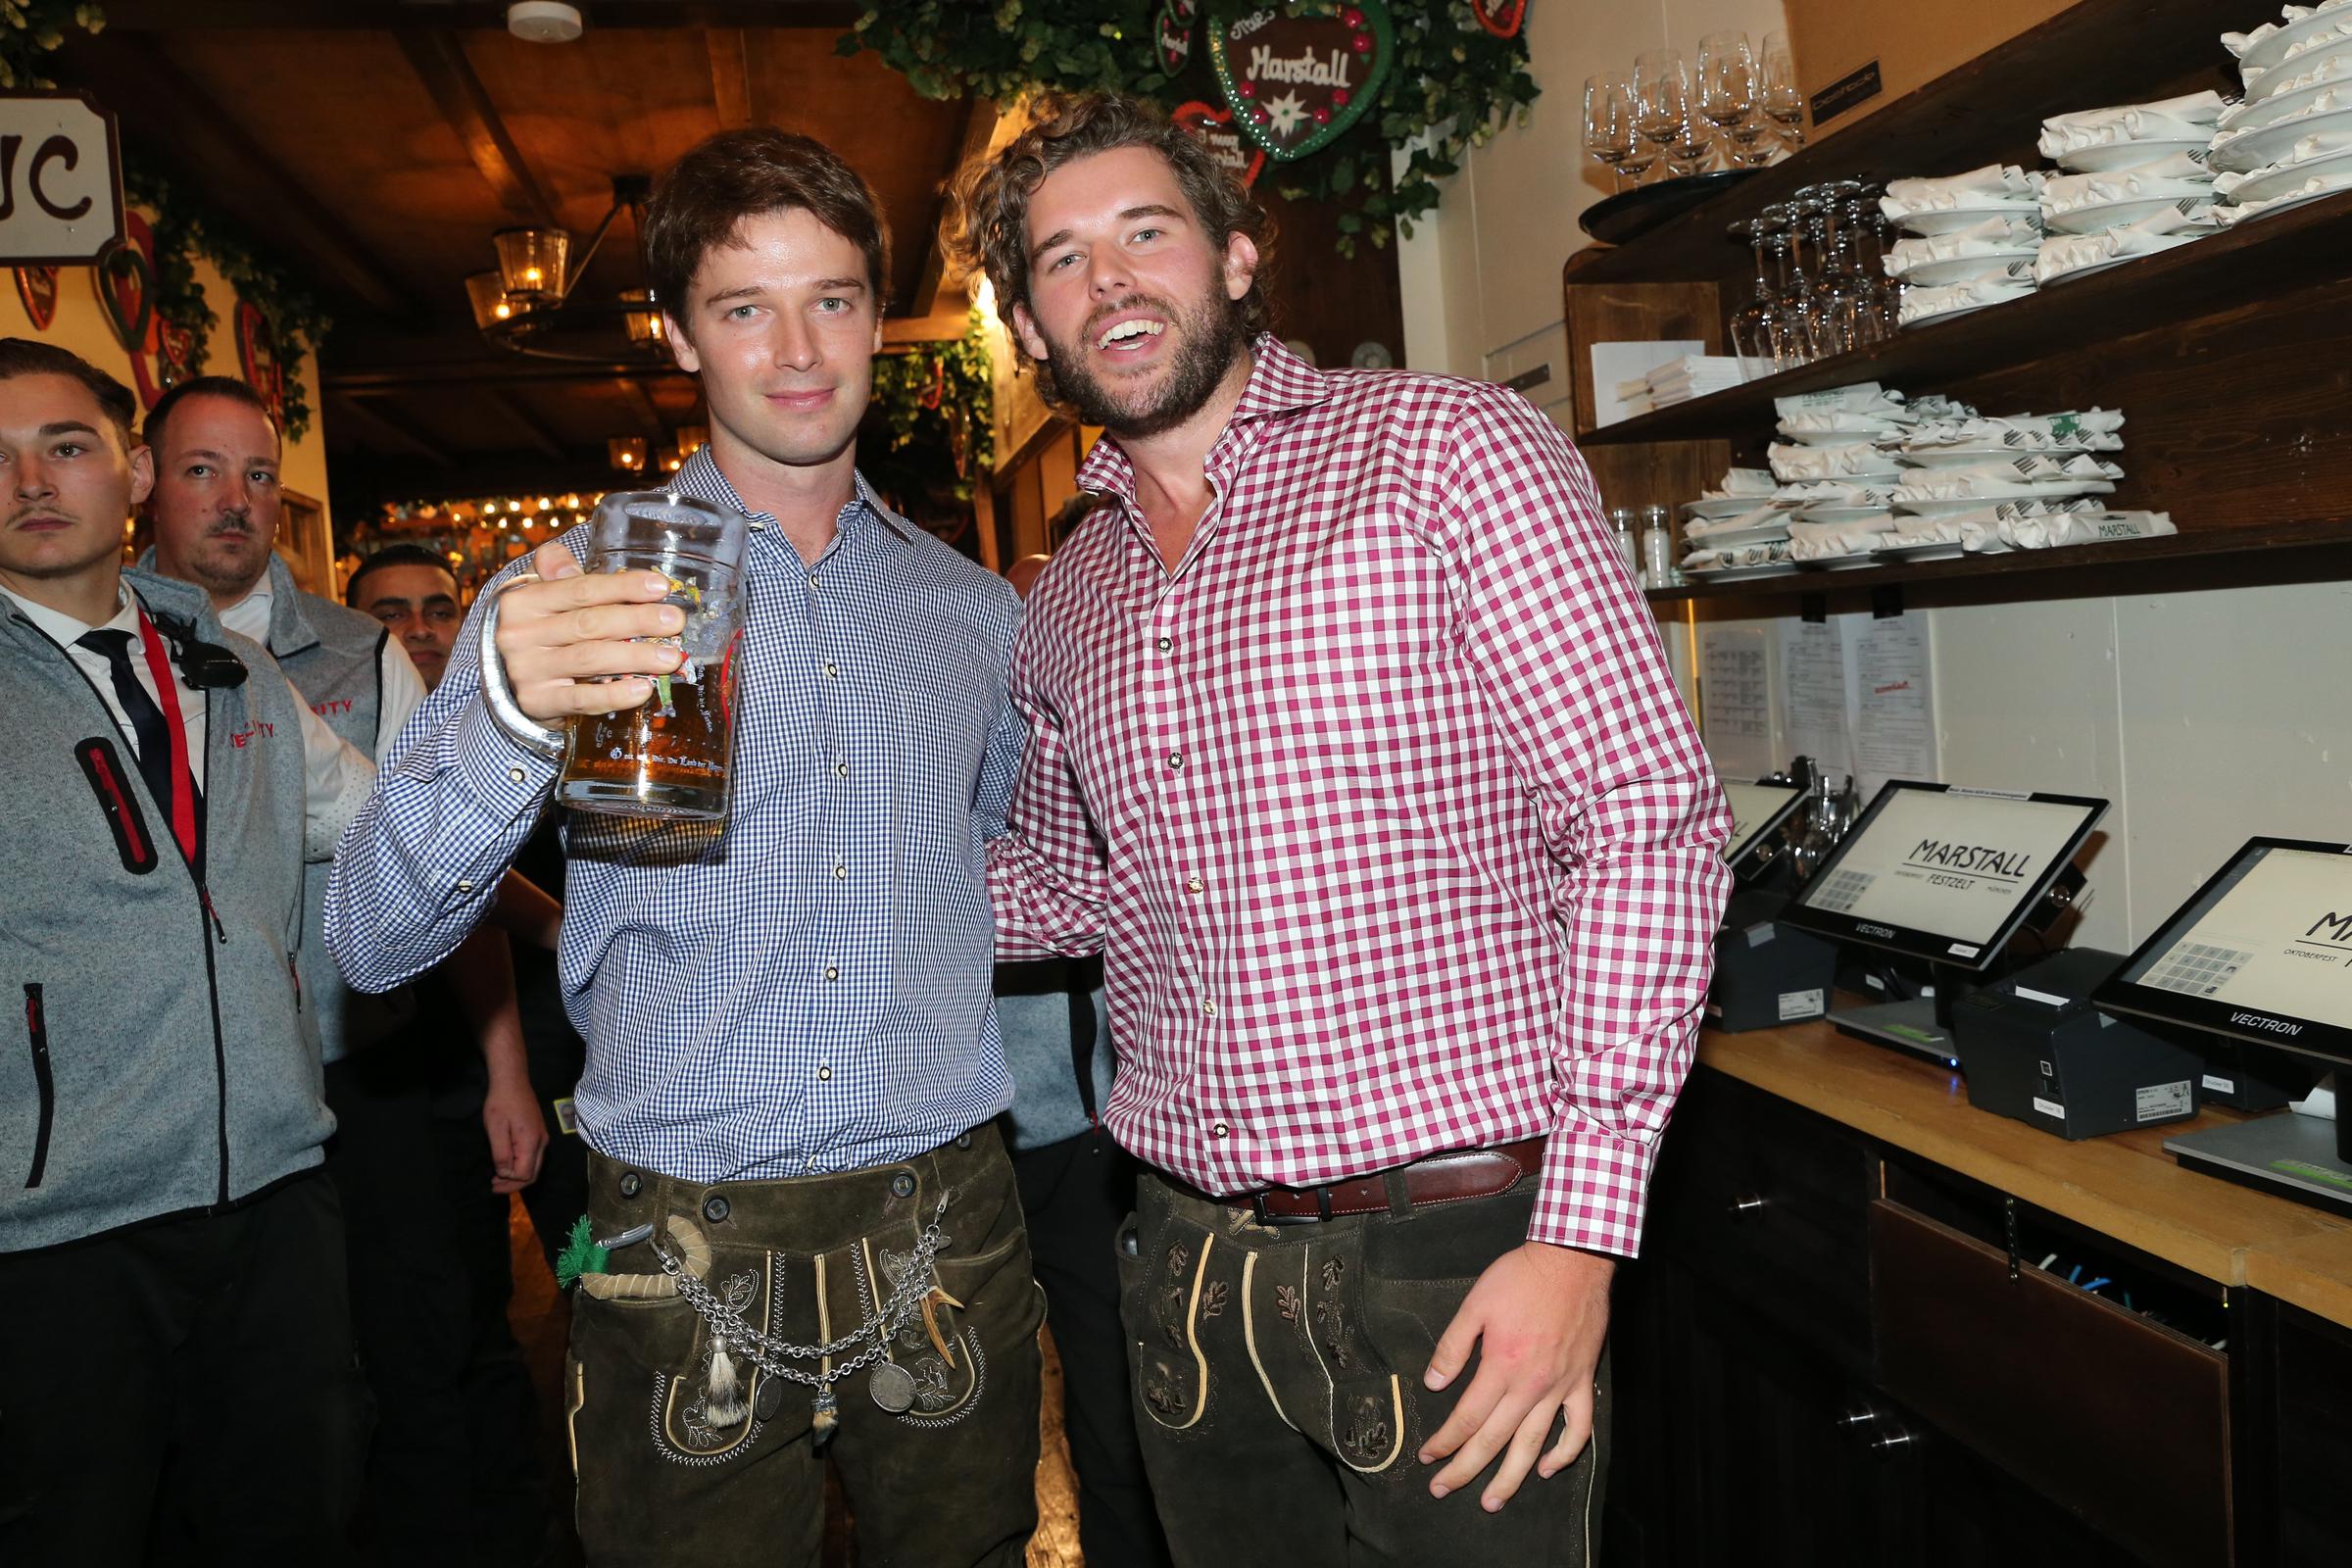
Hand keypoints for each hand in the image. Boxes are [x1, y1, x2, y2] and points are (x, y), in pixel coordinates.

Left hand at [482, 1074, 548, 1194]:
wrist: (512, 1081)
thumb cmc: (501, 1104)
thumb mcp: (495, 1129)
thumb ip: (501, 1154)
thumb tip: (505, 1173)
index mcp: (531, 1142)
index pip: (524, 1174)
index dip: (509, 1181)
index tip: (491, 1181)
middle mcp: (541, 1142)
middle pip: (532, 1174)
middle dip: (513, 1184)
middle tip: (494, 1186)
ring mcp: (542, 1138)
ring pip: (534, 1167)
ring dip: (517, 1176)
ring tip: (498, 1177)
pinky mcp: (538, 1133)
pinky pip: (533, 1157)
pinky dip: (521, 1166)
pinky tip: (507, 1164)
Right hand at [492, 539, 685, 721]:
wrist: (508, 676)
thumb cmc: (539, 627)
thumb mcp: (539, 591)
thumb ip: (555, 569)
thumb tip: (570, 563)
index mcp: (523, 600)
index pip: (580, 590)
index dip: (623, 587)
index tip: (661, 586)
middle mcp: (519, 634)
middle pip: (589, 623)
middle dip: (638, 620)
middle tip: (675, 621)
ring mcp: (526, 670)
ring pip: (590, 659)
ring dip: (636, 657)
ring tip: (670, 657)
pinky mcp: (538, 702)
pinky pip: (581, 699)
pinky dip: (614, 695)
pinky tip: (643, 689)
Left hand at [1418, 1241, 1612, 1511]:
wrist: (1573, 1261)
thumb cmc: (1520, 1278)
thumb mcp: (1476, 1305)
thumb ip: (1453, 1347)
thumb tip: (1433, 1383)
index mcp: (1501, 1366)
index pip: (1467, 1417)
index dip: (1445, 1441)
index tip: (1428, 1457)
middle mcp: (1530, 1386)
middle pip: (1493, 1439)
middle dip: (1465, 1469)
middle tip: (1443, 1490)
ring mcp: (1560, 1387)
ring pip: (1533, 1444)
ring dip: (1511, 1478)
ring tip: (1492, 1501)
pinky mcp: (1582, 1381)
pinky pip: (1577, 1428)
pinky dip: (1564, 1453)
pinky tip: (1545, 1468)